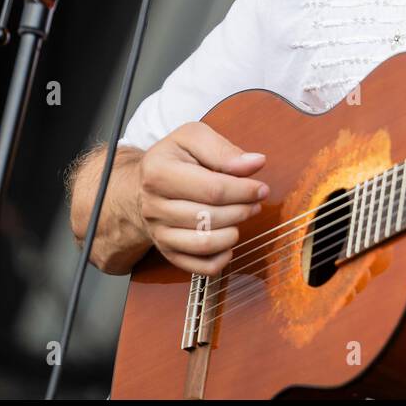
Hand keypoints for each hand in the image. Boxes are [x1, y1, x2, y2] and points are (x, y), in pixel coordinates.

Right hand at [136, 122, 266, 275]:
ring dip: (233, 233)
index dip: (244, 191)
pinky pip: (199, 267)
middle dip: (242, 210)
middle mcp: (154, 206)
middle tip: (255, 202)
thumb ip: (223, 149)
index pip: (212, 189)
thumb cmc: (176, 158)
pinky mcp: (167, 252)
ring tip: (242, 216)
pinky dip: (222, 259)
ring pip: (205, 244)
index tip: (261, 188)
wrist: (145, 184)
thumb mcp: (193, 138)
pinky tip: (229, 242)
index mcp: (159, 173)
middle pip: (210, 217)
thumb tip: (256, 162)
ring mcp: (159, 233)